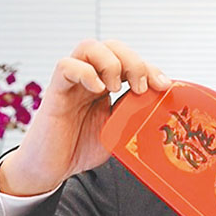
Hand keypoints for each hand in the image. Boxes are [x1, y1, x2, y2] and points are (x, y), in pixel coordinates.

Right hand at [0, 39, 170, 195]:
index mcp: (106, 85)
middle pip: (112, 46)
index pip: (129, 61)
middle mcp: (90, 78)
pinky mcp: (55, 91)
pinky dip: (85, 72)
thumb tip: (158, 103)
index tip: (164, 86)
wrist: (51, 168)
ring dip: (110, 62)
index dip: (150, 68)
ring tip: (116, 87)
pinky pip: (65, 66)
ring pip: (89, 47)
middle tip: (141, 86)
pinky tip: (98, 90)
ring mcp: (72, 82)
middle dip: (133, 61)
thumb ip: (133, 114)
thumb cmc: (81, 147)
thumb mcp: (117, 131)